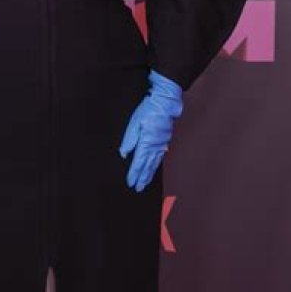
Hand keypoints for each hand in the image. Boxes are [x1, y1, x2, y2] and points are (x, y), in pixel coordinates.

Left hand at [118, 69, 183, 191]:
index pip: (138, 163)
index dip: (134, 174)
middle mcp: (155, 146)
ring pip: (154, 163)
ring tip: (145, 183)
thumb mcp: (134, 123)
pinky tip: (153, 168)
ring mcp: (161, 144)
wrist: (166, 103)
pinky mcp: (165, 141)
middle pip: (148, 166)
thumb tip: (124, 154)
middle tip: (138, 188)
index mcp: (146, 143)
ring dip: (149, 174)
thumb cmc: (149, 110)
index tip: (130, 183)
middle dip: (142, 178)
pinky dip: (155, 165)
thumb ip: (129, 140)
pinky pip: (159, 157)